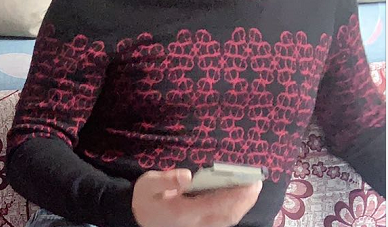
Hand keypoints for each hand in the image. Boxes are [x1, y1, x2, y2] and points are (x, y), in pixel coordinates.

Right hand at [132, 169, 262, 226]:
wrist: (137, 218)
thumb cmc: (144, 198)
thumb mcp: (148, 185)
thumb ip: (166, 179)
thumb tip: (187, 174)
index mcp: (185, 212)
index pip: (217, 204)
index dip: (236, 194)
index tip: (249, 182)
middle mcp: (196, 223)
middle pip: (228, 216)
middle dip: (245, 200)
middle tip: (257, 182)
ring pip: (227, 220)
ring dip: (242, 206)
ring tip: (252, 188)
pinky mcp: (199, 226)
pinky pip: (222, 221)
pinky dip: (234, 210)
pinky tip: (239, 198)